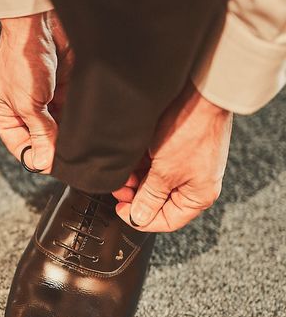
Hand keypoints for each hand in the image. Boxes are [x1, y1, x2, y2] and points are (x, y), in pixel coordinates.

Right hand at [0, 10, 72, 172]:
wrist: (41, 24)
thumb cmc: (22, 59)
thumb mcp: (28, 104)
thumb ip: (39, 133)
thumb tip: (43, 162)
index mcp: (2, 112)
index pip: (19, 144)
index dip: (35, 157)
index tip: (52, 167)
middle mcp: (21, 107)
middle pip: (39, 136)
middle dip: (52, 147)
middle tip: (70, 159)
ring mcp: (42, 97)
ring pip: (57, 125)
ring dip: (66, 134)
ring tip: (80, 145)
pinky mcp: (61, 87)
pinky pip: (70, 111)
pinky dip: (77, 120)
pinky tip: (85, 128)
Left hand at [113, 81, 232, 231]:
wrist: (199, 95)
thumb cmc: (192, 132)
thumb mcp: (165, 173)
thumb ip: (150, 198)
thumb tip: (138, 218)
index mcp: (198, 196)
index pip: (167, 221)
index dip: (141, 219)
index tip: (121, 210)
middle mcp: (193, 184)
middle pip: (157, 202)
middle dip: (135, 196)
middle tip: (119, 189)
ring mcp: (184, 167)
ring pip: (152, 184)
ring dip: (134, 181)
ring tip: (122, 173)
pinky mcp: (174, 151)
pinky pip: (153, 166)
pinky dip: (139, 166)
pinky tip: (129, 161)